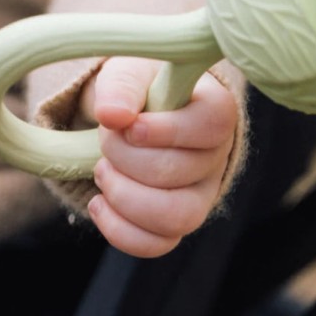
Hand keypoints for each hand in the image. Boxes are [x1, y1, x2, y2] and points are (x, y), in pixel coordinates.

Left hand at [81, 57, 236, 257]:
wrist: (129, 117)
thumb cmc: (139, 89)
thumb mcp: (128, 71)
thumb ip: (122, 86)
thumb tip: (112, 115)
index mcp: (216, 111)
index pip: (212, 126)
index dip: (168, 130)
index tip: (130, 125)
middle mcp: (216, 157)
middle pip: (182, 172)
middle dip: (128, 158)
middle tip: (107, 139)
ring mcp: (200, 195)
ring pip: (177, 217)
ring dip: (126, 197)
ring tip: (103, 171)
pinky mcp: (176, 222)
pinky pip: (158, 244)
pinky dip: (120, 230)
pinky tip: (99, 204)